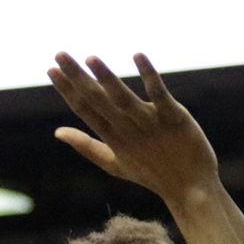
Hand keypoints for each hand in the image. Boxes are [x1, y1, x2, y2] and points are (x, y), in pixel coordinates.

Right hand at [48, 53, 218, 204]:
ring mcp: (151, 124)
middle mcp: (128, 130)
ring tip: (91, 58)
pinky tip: (138, 56)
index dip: (68, 90)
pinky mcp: (175, 118)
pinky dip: (149, 76)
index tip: (51, 69)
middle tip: (60, 54)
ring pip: (124, 99)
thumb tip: (57, 132)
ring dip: (107, 78)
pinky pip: (160, 95)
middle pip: (99, 100)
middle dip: (78, 77)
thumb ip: (86, 146)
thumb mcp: (114, 163)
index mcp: (113, 138)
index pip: (85, 110)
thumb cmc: (152, 174)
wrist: (192, 189)